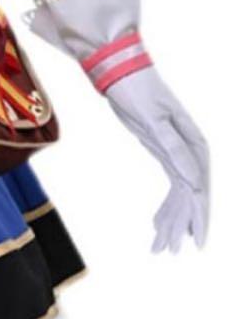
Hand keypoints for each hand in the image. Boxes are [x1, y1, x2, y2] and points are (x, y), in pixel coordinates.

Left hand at [104, 66, 208, 251]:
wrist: (118, 68)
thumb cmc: (137, 88)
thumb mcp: (153, 119)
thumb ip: (173, 148)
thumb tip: (194, 181)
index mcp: (193, 143)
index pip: (200, 187)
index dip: (199, 215)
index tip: (197, 241)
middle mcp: (189, 149)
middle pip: (190, 195)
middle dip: (182, 224)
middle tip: (168, 251)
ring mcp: (175, 150)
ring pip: (179, 193)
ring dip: (171, 218)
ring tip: (161, 246)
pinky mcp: (161, 148)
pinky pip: (169, 183)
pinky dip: (165, 204)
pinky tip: (157, 223)